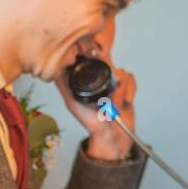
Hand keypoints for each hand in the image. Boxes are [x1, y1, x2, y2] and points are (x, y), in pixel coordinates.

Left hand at [55, 43, 136, 161]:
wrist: (112, 135)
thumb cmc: (92, 122)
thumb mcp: (73, 102)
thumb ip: (64, 85)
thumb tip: (56, 68)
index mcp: (84, 80)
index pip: (89, 57)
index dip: (93, 53)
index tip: (96, 54)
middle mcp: (98, 78)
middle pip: (107, 60)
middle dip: (110, 74)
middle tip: (109, 89)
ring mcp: (112, 82)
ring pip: (120, 72)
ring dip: (120, 91)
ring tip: (114, 104)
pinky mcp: (126, 87)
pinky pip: (131, 79)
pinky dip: (130, 91)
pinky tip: (125, 102)